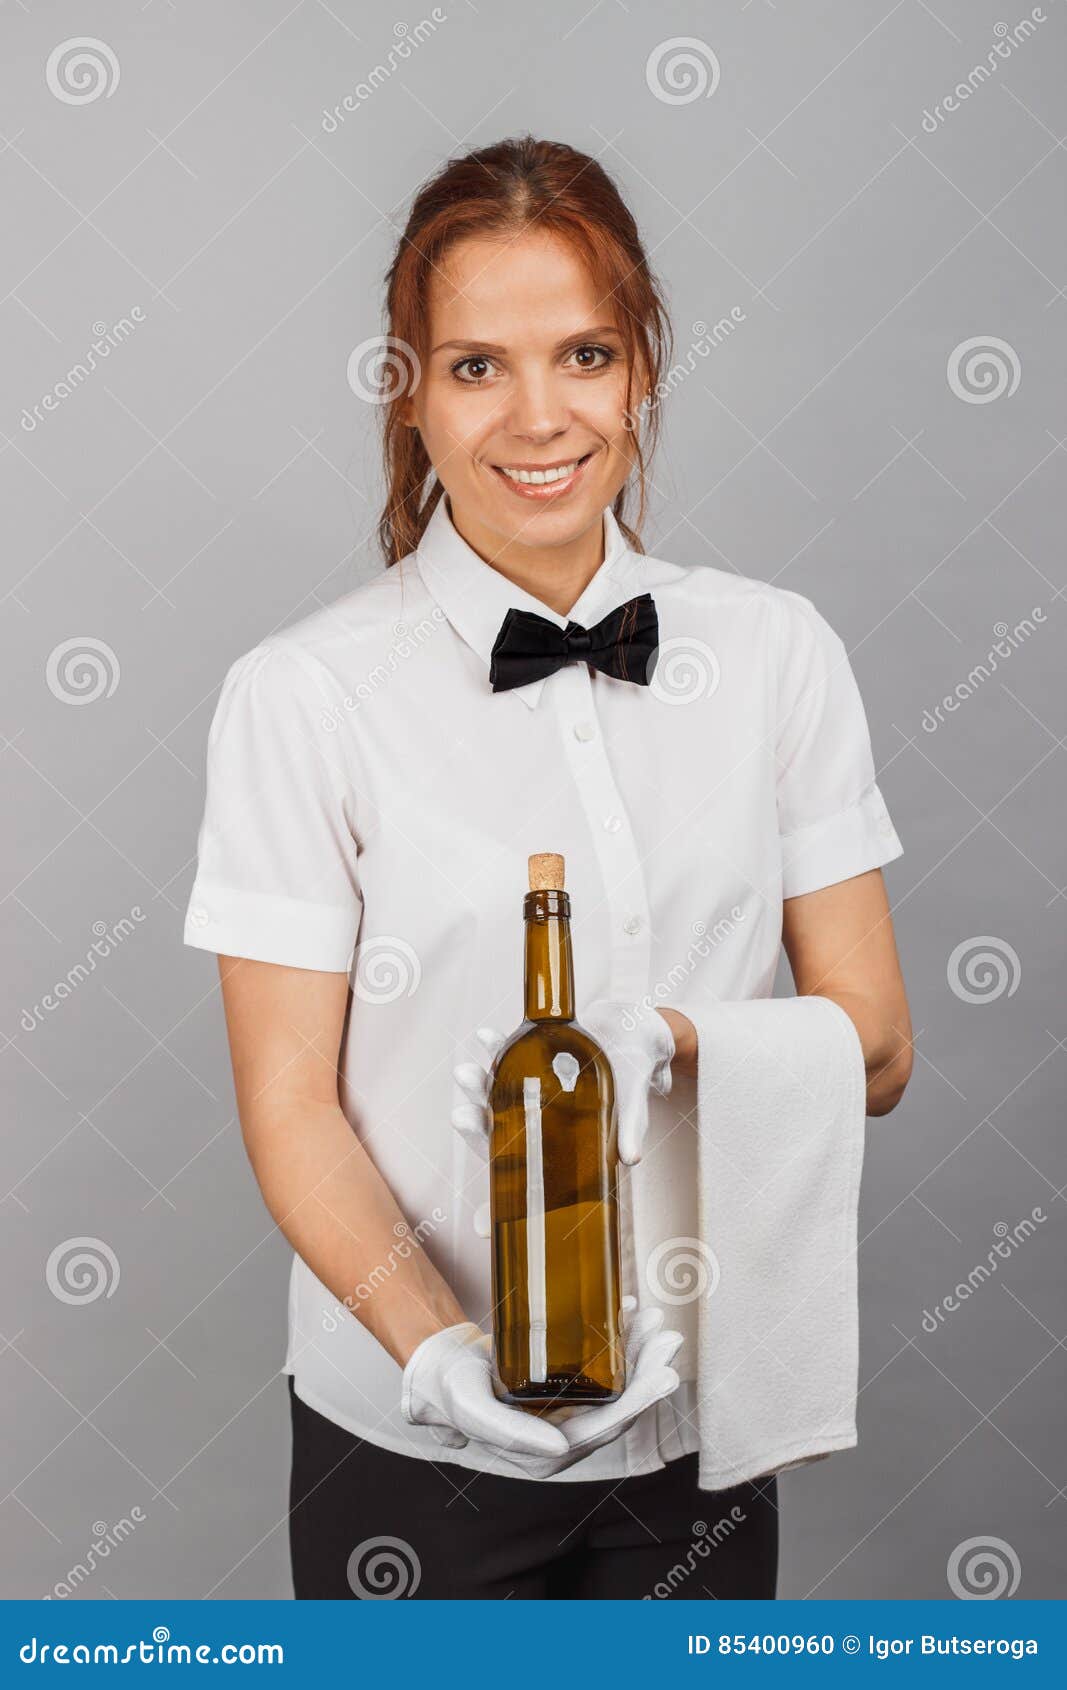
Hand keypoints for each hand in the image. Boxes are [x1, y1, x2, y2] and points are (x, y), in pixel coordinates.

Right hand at [400, 1300, 682, 1478]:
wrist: (434, 1369)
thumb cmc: (449, 1390)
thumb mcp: (472, 1409)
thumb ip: (511, 1433)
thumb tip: (563, 1448)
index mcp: (547, 1453)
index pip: (606, 1428)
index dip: (639, 1402)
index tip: (665, 1374)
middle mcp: (564, 1435)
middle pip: (620, 1405)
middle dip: (649, 1372)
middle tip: (668, 1339)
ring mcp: (566, 1409)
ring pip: (615, 1384)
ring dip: (640, 1353)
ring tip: (656, 1322)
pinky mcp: (563, 1385)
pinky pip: (599, 1366)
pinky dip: (617, 1340)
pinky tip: (627, 1312)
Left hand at [452, 1002, 675, 1235]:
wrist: (636, 1031)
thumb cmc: (632, 1078)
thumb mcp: (633, 1105)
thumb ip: (630, 1128)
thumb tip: (631, 1158)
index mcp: (559, 1144)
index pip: (525, 1175)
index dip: (503, 1202)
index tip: (479, 1228)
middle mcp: (537, 1118)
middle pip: (497, 1130)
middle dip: (475, 1124)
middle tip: (462, 1117)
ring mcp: (530, 1086)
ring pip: (494, 1093)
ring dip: (476, 1084)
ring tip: (466, 1073)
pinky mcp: (529, 1054)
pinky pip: (507, 1053)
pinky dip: (495, 1045)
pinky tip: (486, 1037)